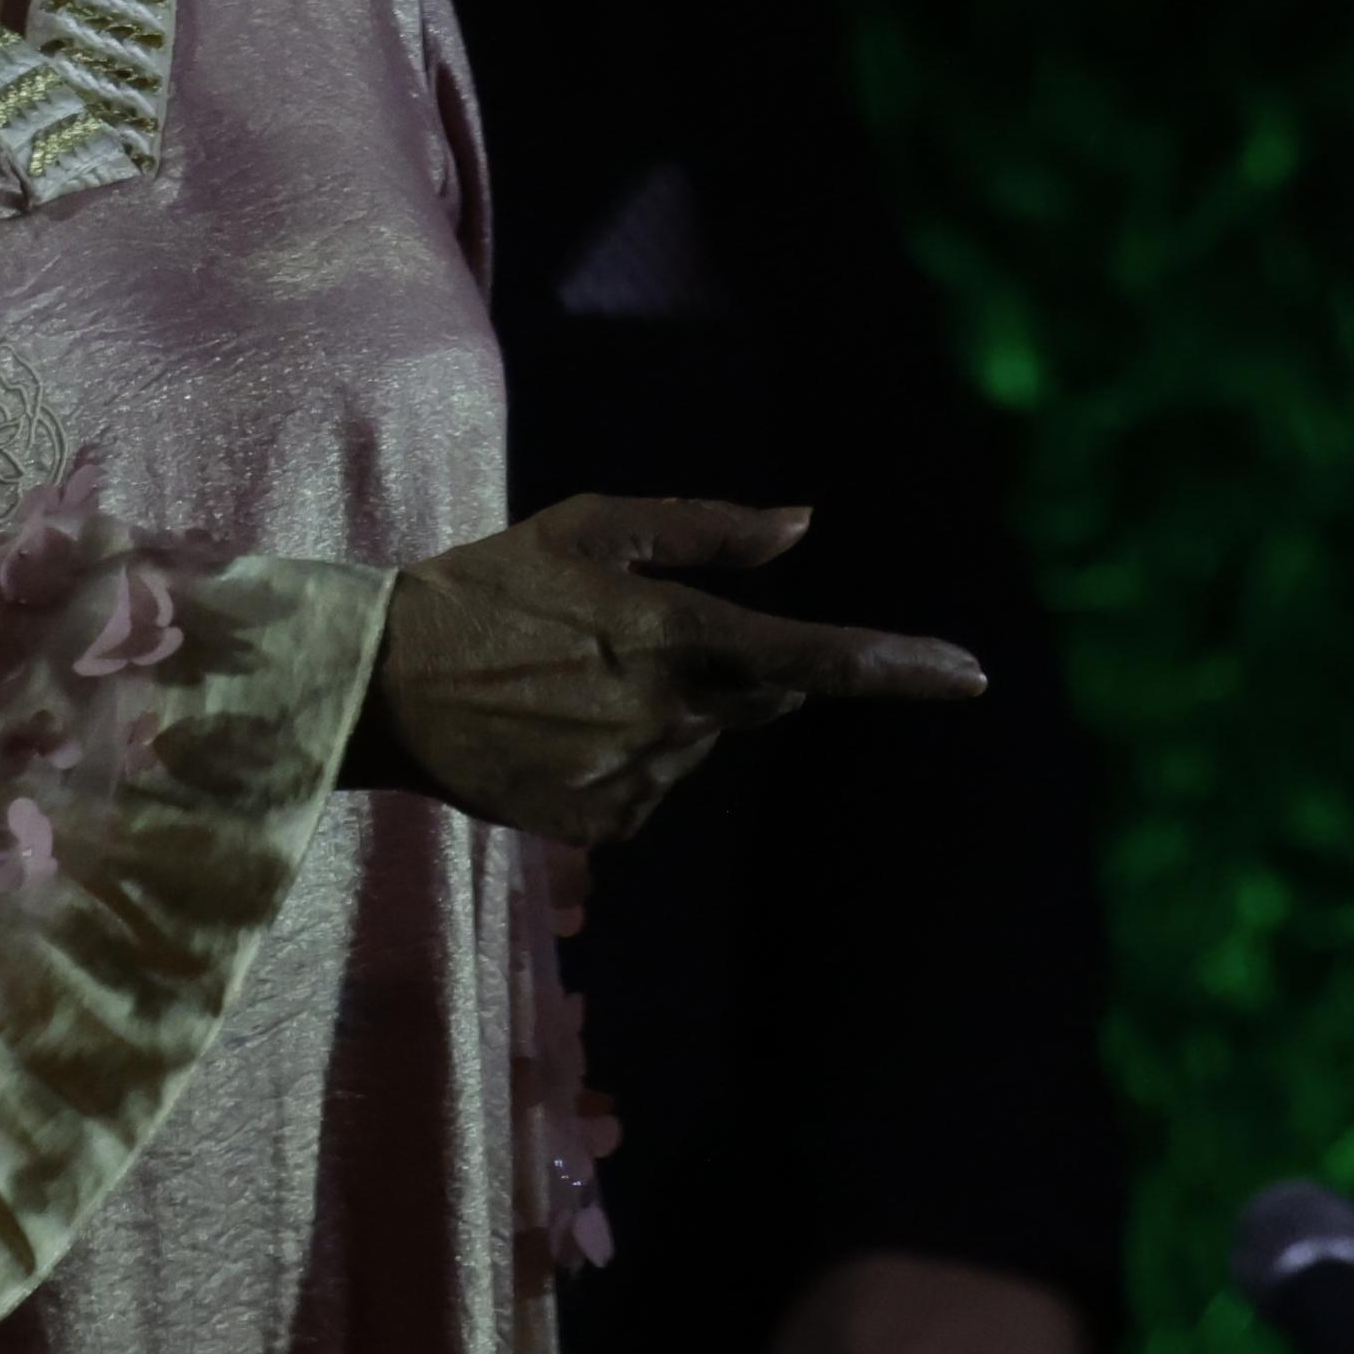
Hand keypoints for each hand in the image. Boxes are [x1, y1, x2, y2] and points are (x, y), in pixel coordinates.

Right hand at [372, 497, 982, 846]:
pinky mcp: (607, 828)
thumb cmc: (487, 585)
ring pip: (700, 742)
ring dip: (667, 712)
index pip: (816, 658)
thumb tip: (804, 524)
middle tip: (624, 634)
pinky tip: (558, 729)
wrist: (382, 684)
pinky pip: (653, 789)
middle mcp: (671, 717)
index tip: (972, 676)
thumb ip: (707, 528)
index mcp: (676, 636)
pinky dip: (626, 759)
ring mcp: (640, 780)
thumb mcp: (591, 526)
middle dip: (727, 666)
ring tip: (567, 679)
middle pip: (758, 696)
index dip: (901, 667)